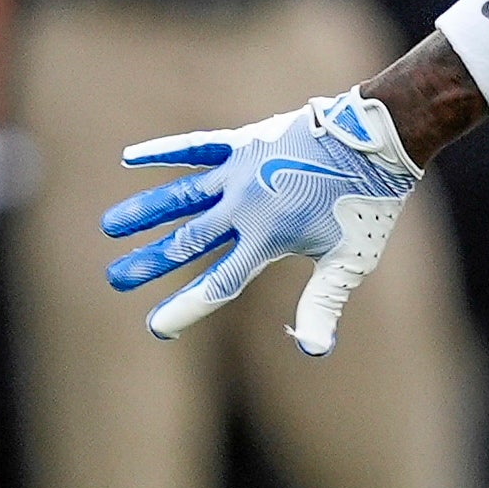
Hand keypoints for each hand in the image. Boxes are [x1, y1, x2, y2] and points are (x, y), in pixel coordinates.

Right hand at [103, 89, 415, 351]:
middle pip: (189, 241)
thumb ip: (323, 304)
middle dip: (150, 262)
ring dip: (145, 210)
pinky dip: (164, 152)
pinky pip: (196, 147)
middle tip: (114, 278)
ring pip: (182, 195)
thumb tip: (313, 350)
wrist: (378, 137)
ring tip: (110, 224)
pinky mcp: (246, 143)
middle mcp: (246, 205)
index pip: (219, 282)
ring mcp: (242, 171)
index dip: (186, 307)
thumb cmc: (367, 205)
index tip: (156, 326)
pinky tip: (130, 157)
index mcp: (268, 238)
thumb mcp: (349, 261)